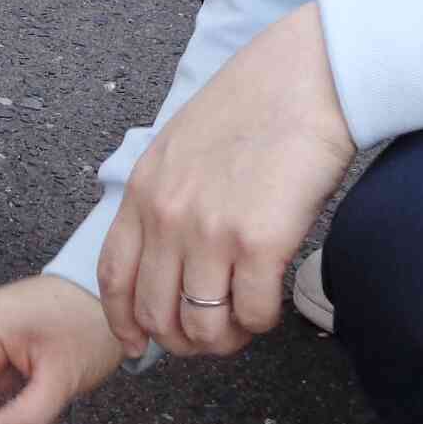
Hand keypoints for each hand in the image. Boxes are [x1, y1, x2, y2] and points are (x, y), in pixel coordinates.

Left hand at [98, 4, 353, 359]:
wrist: (309, 77)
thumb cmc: (255, 106)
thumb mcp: (182, 146)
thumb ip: (166, 196)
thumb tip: (167, 253)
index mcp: (143, 190)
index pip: (114, 278)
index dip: (124, 323)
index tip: (137, 345)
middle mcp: (167, 216)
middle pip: (155, 313)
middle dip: (181, 339)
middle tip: (210, 337)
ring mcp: (211, 232)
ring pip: (202, 326)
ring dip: (224, 338)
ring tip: (244, 323)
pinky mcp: (260, 242)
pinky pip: (252, 313)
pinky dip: (261, 321)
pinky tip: (271, 303)